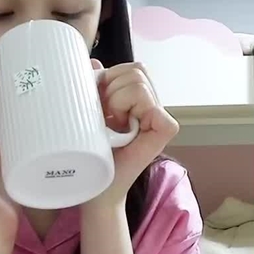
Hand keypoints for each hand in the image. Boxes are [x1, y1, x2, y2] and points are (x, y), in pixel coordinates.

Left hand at [90, 60, 179, 206]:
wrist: (95, 190)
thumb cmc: (91, 157)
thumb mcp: (87, 114)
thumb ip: (94, 87)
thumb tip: (93, 63)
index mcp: (138, 100)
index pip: (132, 68)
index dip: (110, 79)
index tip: (97, 106)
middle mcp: (153, 105)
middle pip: (136, 70)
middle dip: (111, 89)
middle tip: (104, 117)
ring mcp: (160, 118)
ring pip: (138, 82)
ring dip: (117, 101)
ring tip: (112, 125)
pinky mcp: (165, 130)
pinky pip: (151, 104)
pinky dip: (132, 111)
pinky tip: (125, 130)